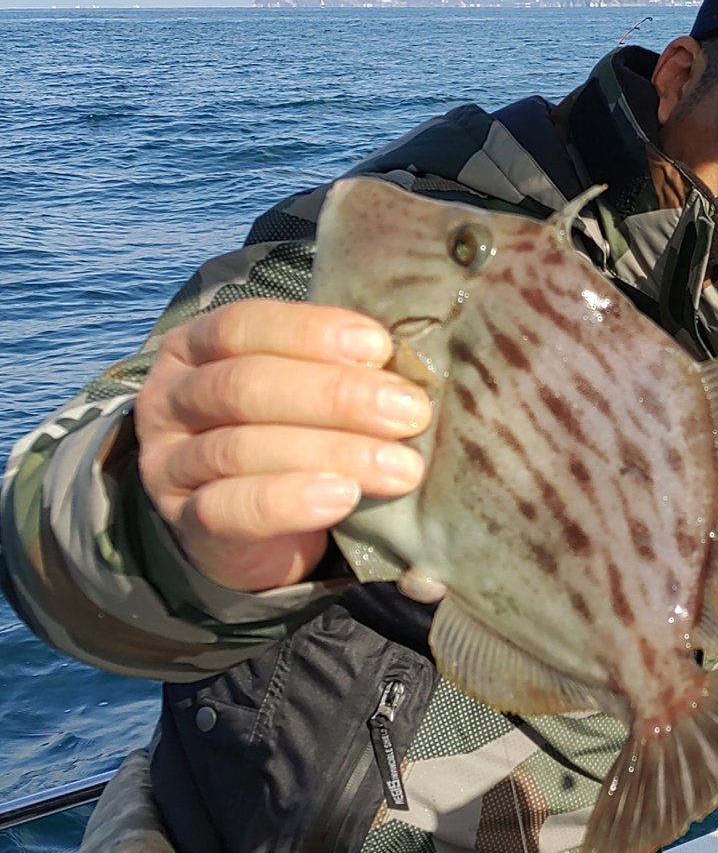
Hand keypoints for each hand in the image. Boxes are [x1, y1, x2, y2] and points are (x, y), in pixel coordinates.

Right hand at [133, 299, 431, 591]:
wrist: (247, 527)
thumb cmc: (290, 435)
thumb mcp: (304, 392)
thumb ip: (339, 369)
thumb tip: (413, 365)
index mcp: (198, 346)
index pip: (243, 325)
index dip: (311, 332)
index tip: (380, 348)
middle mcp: (172, 397)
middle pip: (245, 386)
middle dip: (336, 397)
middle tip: (410, 413)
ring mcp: (169, 461)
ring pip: (240, 448)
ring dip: (331, 453)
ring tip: (400, 468)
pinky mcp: (184, 520)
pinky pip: (228, 510)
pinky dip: (289, 502)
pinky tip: (341, 498)